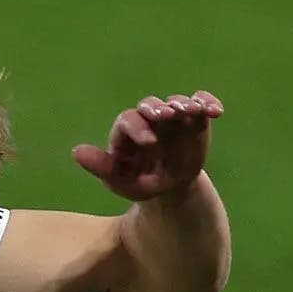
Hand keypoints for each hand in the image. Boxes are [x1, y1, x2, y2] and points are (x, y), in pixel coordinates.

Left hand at [72, 92, 220, 202]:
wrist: (169, 189)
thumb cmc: (139, 183)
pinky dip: (207, 103)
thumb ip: (101, 166)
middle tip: (168, 115)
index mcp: (126, 130)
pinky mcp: (193, 118)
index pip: (128, 120)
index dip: (137, 127)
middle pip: (151, 106)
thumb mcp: (120, 182)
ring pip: (177, 102)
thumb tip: (77, 152)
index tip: (149, 142)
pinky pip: (200, 104)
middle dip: (159, 109)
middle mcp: (148, 118)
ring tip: (195, 112)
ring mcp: (172, 116)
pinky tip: (215, 111)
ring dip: (186, 105)